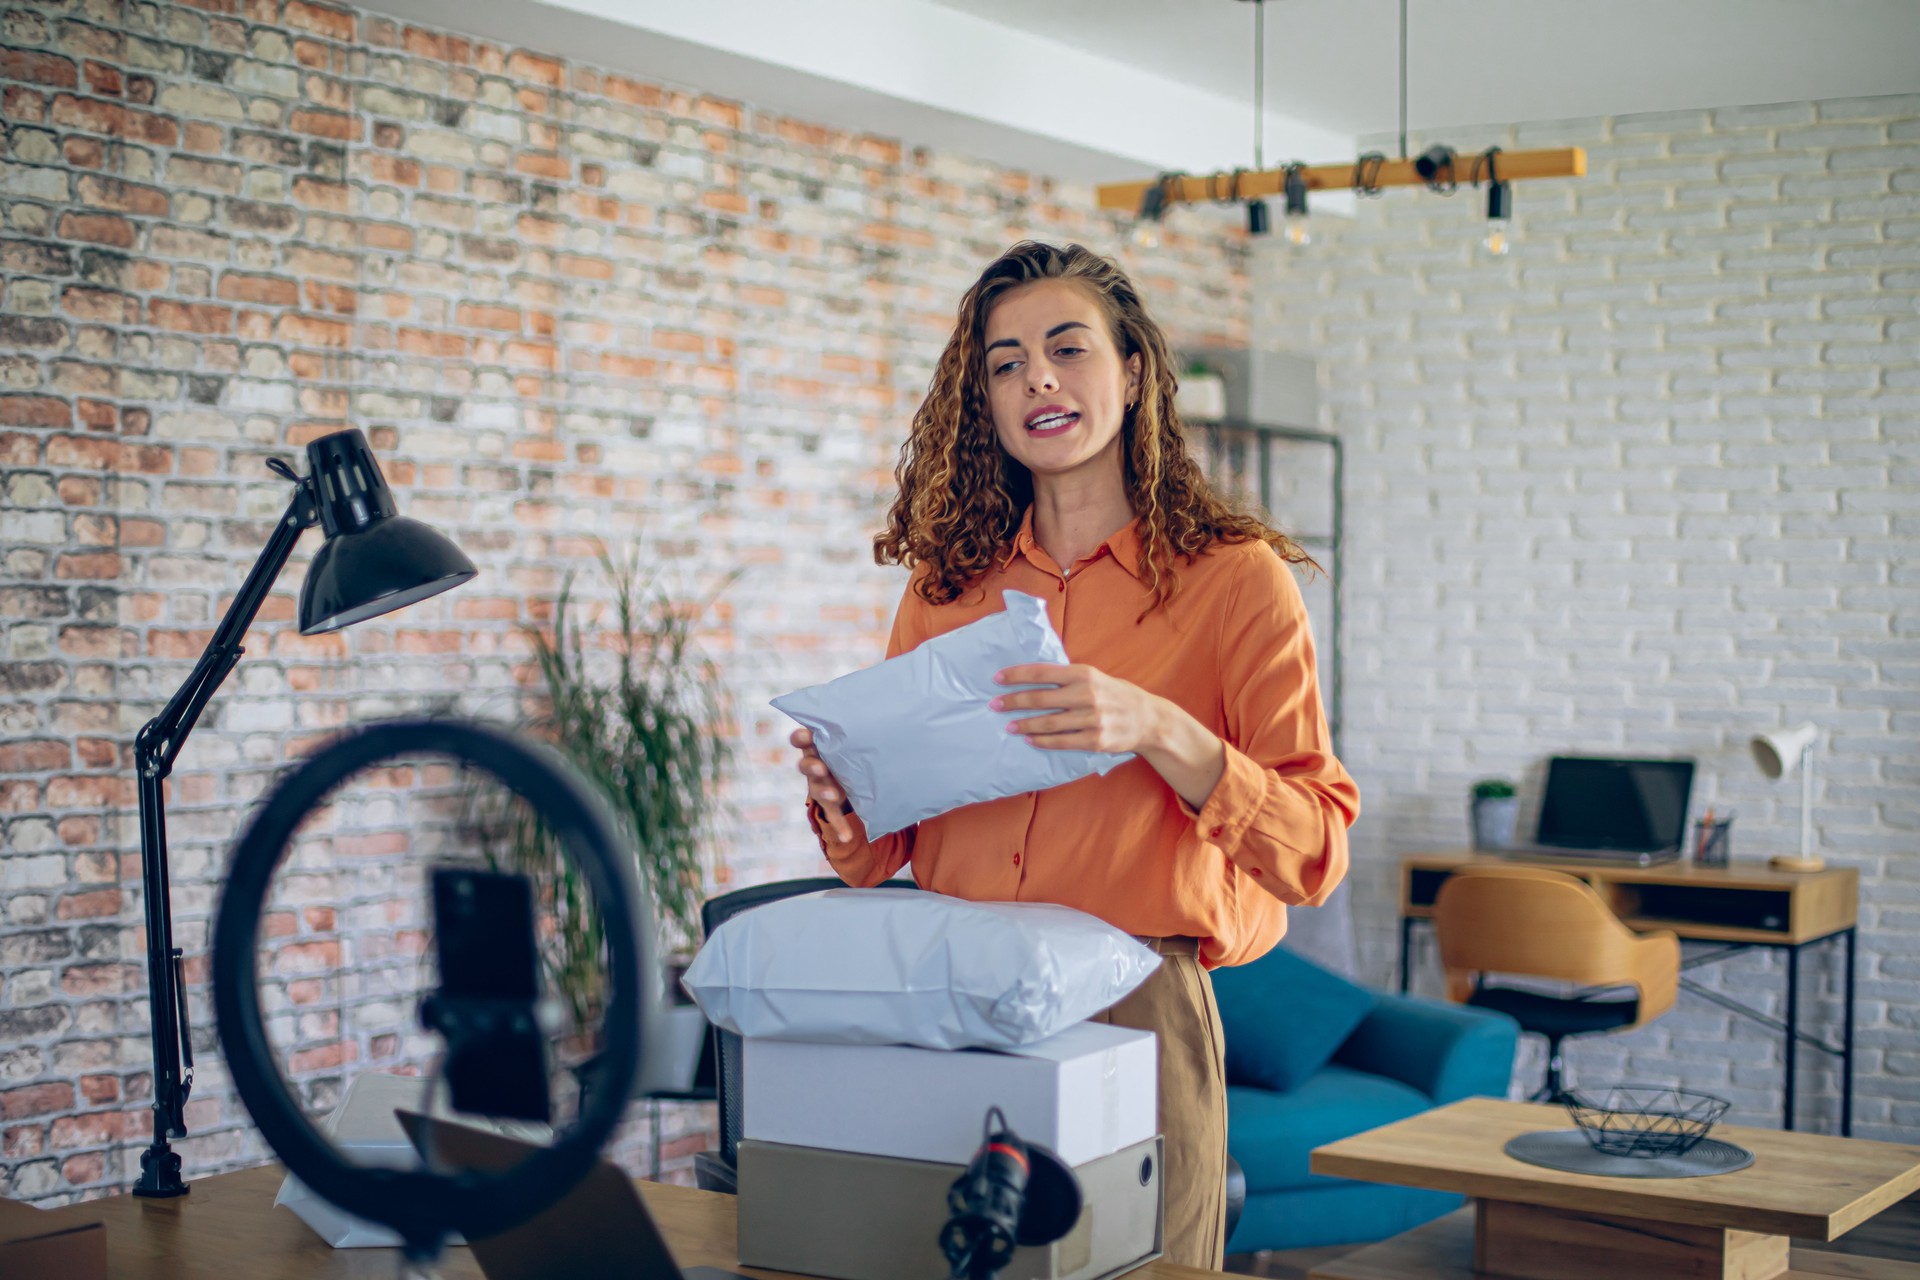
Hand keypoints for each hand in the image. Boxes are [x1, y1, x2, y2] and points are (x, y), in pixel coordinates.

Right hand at [791, 727, 854, 843]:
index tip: (805, 735)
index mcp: (818, 745)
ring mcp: (820, 786)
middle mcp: (815, 765)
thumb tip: (888, 704)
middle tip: (821, 768)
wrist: (853, 773)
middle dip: (811, 766)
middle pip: (806, 765)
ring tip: (833, 794)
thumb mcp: (852, 736)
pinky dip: (839, 827)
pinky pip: (833, 817)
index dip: (800, 737)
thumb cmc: (852, 747)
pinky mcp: (831, 804)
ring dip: (824, 792)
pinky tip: (846, 837)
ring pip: (817, 790)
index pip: (801, 739)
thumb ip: (858, 727)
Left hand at [990, 663, 1164, 755]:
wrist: (1148, 718)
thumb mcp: (1094, 677)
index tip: (996, 679)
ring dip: (1024, 725)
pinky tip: (1030, 740)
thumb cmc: (1114, 694)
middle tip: (994, 705)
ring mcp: (1092, 719)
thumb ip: (1067, 678)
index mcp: (1083, 674)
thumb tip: (1031, 678)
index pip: (1042, 672)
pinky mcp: (1096, 740)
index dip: (1016, 675)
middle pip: (1040, 698)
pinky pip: (1062, 742)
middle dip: (1013, 702)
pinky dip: (1043, 741)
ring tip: (1008, 726)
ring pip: (1048, 723)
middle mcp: (1087, 694)